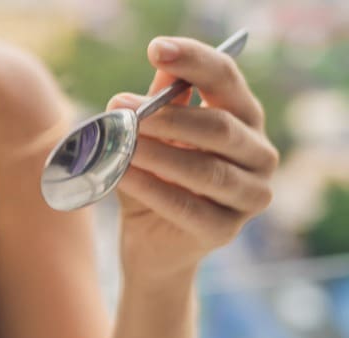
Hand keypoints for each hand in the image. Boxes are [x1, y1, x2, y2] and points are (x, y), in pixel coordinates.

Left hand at [109, 36, 278, 283]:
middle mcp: (258, 154)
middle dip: (167, 116)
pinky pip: (186, 206)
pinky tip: (123, 174)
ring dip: (158, 153)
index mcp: (244, 119)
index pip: (225, 79)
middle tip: (123, 108)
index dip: (193, 60)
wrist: (151, 244)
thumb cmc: (154, 180)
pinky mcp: (225, 230)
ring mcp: (250, 195)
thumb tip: (149, 80)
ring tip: (121, 144)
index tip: (156, 49)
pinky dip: (151, 187)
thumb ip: (157, 106)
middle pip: (219, 126)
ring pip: (205, 168)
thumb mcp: (152, 138)